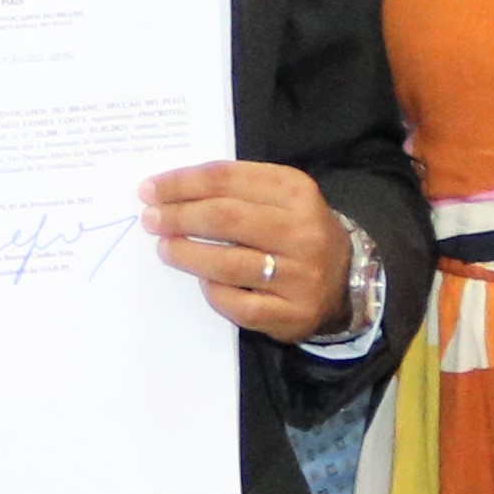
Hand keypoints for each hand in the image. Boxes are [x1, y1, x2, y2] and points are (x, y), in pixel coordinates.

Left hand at [142, 159, 350, 341]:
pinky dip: (213, 292)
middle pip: (226, 219)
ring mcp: (300, 276)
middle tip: (151, 219)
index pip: (227, 179)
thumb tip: (170, 192)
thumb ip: (234, 189)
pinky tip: (203, 282)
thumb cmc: (296, 232)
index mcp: (296, 192)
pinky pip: (238, 304)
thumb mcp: (278, 197)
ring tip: (165, 248)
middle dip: (179, 217)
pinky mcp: (291, 314)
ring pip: (229, 264)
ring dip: (187, 254)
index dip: (182, 183)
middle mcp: (303, 231)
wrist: (343, 281)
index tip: (150, 189)